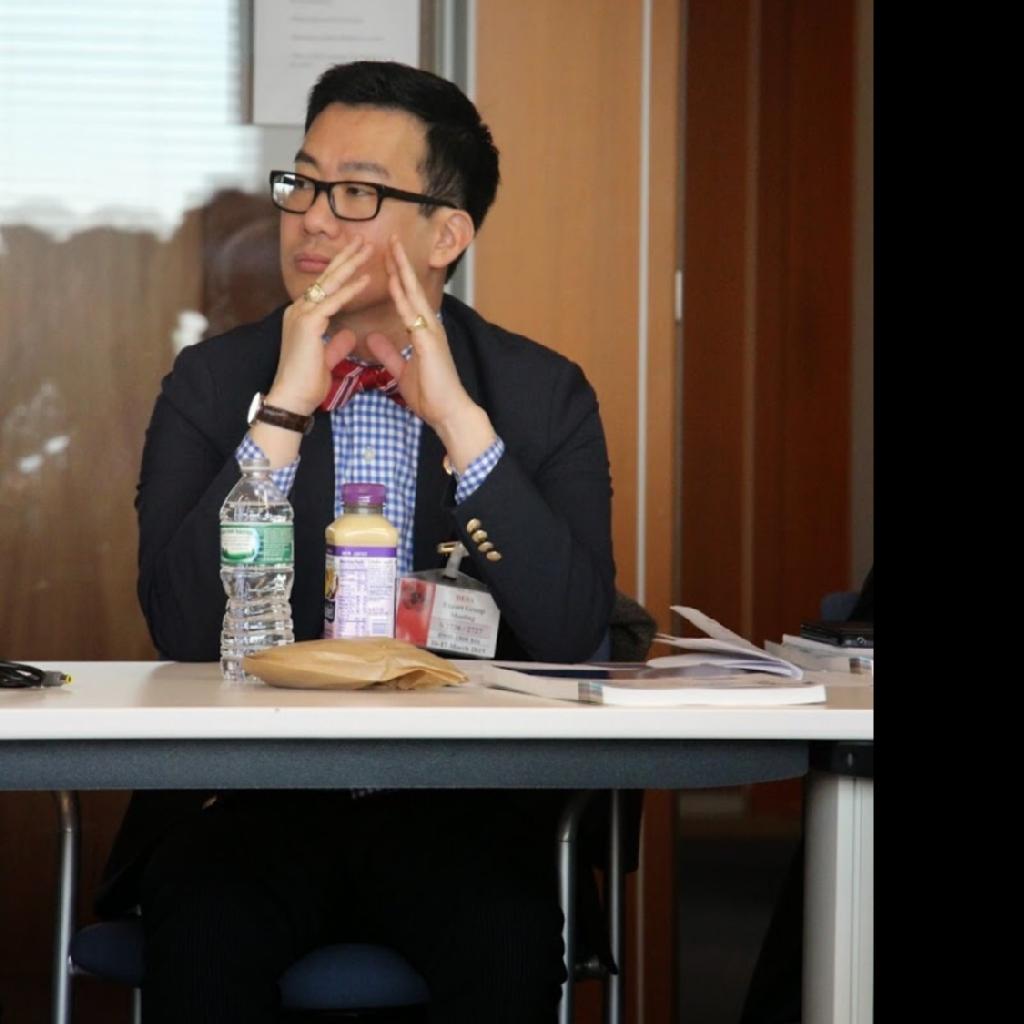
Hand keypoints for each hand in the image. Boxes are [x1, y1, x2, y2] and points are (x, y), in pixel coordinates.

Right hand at [270, 237, 372, 413]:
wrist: (292, 398)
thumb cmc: (306, 383)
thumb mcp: (325, 359)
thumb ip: (335, 344)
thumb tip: (347, 334)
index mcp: (303, 317)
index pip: (326, 288)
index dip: (342, 271)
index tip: (358, 258)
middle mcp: (299, 310)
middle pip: (327, 278)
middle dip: (346, 257)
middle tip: (363, 240)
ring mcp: (301, 314)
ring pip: (330, 283)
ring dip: (350, 265)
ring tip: (367, 248)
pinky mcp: (308, 323)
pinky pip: (333, 301)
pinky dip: (350, 290)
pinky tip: (365, 279)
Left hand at [366, 237, 494, 468]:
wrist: (449, 412)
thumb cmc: (431, 395)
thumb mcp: (402, 371)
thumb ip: (389, 353)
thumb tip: (372, 338)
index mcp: (423, 332)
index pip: (407, 299)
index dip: (396, 278)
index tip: (385, 258)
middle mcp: (429, 327)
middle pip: (411, 289)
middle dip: (400, 264)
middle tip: (389, 239)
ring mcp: (431, 332)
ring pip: (413, 294)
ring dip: (402, 270)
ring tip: (392, 248)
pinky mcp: (430, 342)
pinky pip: (412, 313)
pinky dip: (402, 296)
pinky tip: (393, 281)